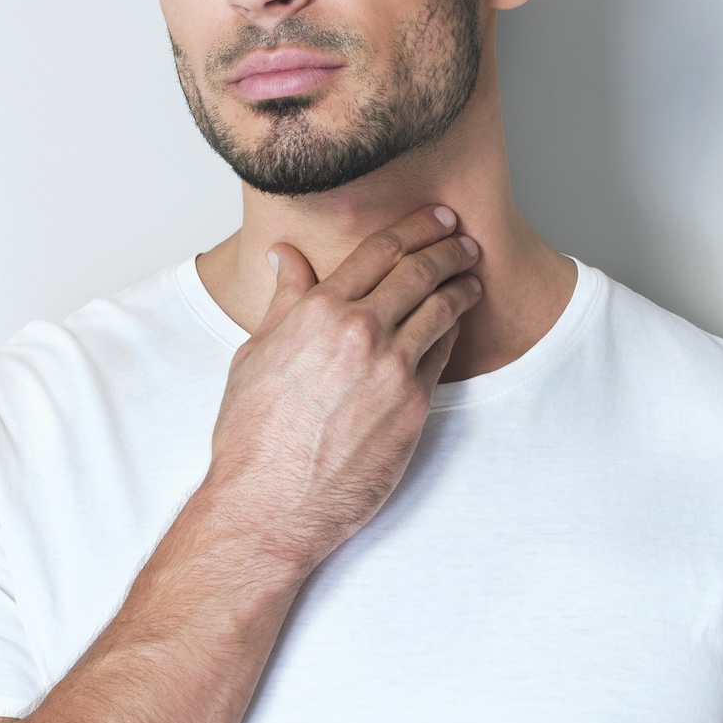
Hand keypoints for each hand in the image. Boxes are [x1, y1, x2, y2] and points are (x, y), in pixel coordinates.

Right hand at [202, 206, 484, 571]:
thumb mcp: (254, 355)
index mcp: (316, 312)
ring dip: (460, 286)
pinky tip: (455, 324)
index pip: (378, 251)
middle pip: (418, 271)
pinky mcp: (413, 406)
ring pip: (440, 309)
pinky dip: (452, 331)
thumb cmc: (252, 436)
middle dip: (446, 247)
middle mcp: (358, 332)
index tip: (433, 219)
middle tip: (461, 238)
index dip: (413, 228)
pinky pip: (442, 354)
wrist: (268, 504)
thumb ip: (283, 300)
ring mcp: (390, 368)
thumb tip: (283, 256)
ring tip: (470, 276)